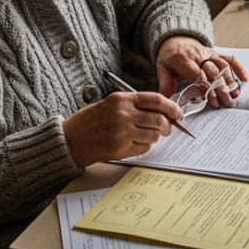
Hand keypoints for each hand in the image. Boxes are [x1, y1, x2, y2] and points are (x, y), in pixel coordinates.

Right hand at [61, 92, 183, 166]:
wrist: (71, 139)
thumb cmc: (92, 120)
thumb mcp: (111, 104)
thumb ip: (135, 105)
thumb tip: (162, 111)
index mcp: (122, 100)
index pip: (156, 100)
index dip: (171, 106)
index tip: (177, 112)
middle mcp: (123, 115)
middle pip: (159, 119)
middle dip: (167, 125)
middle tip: (167, 128)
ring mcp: (122, 132)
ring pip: (154, 135)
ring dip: (154, 137)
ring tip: (144, 135)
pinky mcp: (121, 148)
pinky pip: (144, 148)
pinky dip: (144, 146)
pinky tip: (133, 143)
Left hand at [155, 36, 248, 107]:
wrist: (174, 38)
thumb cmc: (169, 56)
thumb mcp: (162, 68)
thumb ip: (165, 85)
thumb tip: (166, 102)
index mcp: (183, 60)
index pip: (196, 73)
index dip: (204, 85)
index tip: (210, 98)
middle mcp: (198, 56)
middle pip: (213, 72)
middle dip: (220, 88)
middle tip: (226, 102)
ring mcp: (209, 54)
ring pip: (222, 66)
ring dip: (230, 81)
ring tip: (235, 95)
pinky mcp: (215, 53)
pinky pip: (229, 59)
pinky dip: (238, 68)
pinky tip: (244, 78)